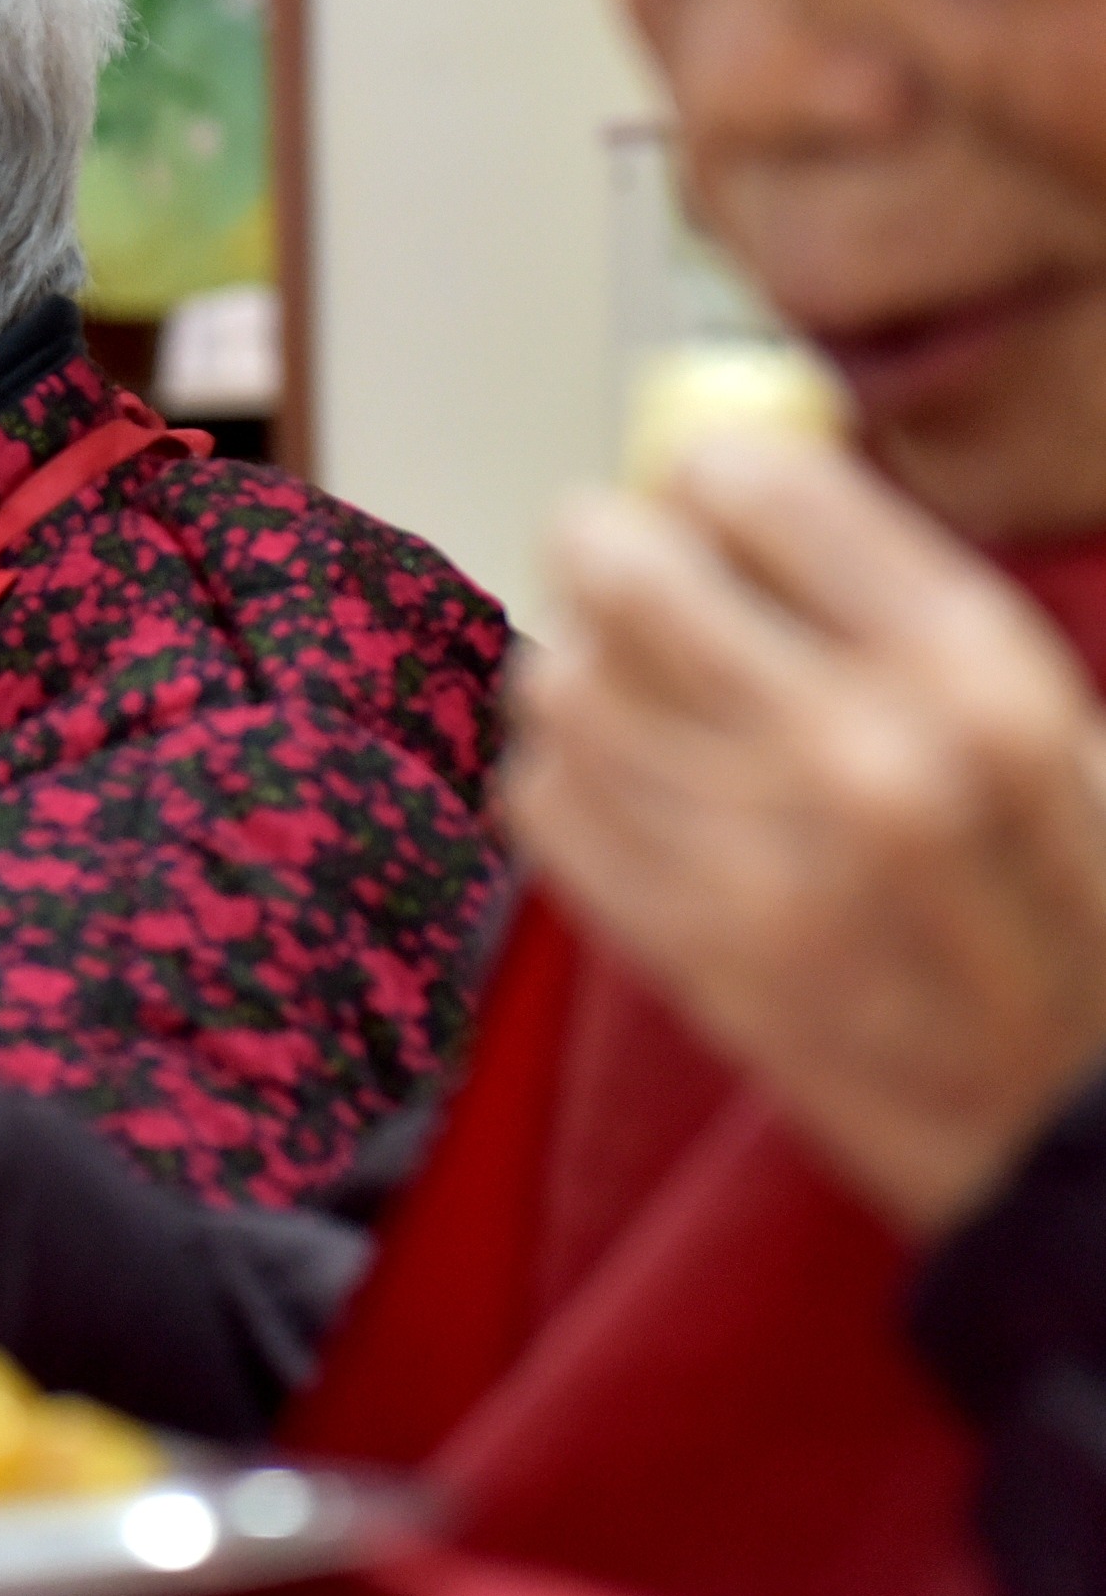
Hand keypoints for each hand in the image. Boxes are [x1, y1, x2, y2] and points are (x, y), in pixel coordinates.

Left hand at [504, 435, 1105, 1233]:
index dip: (711, 471)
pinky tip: (626, 783)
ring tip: (638, 688)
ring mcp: (760, 863)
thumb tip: (729, 475)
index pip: (764, 488)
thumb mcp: (1051, 725)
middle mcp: (861, 757)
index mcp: (977, 680)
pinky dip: (564, 774)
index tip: (705, 487)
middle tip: (625, 559)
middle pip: (626, 572)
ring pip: (564, 683)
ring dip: (585, 668)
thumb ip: (896, 602)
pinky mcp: (685, 950)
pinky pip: (542, 800)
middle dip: (610, 545)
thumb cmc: (1070, 908)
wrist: (1076, 1124)